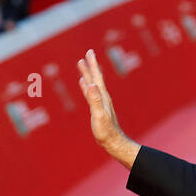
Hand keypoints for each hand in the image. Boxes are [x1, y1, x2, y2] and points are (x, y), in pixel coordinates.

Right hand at [77, 48, 138, 167]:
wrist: (113, 141)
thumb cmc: (106, 131)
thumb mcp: (99, 115)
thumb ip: (95, 100)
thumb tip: (91, 85)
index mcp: (102, 96)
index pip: (96, 77)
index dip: (92, 65)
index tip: (89, 53)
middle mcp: (102, 97)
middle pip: (95, 78)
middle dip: (90, 65)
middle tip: (87, 53)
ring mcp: (99, 102)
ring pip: (92, 84)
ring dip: (87, 74)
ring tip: (82, 66)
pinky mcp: (97, 108)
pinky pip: (90, 93)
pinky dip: (86, 86)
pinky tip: (84, 84)